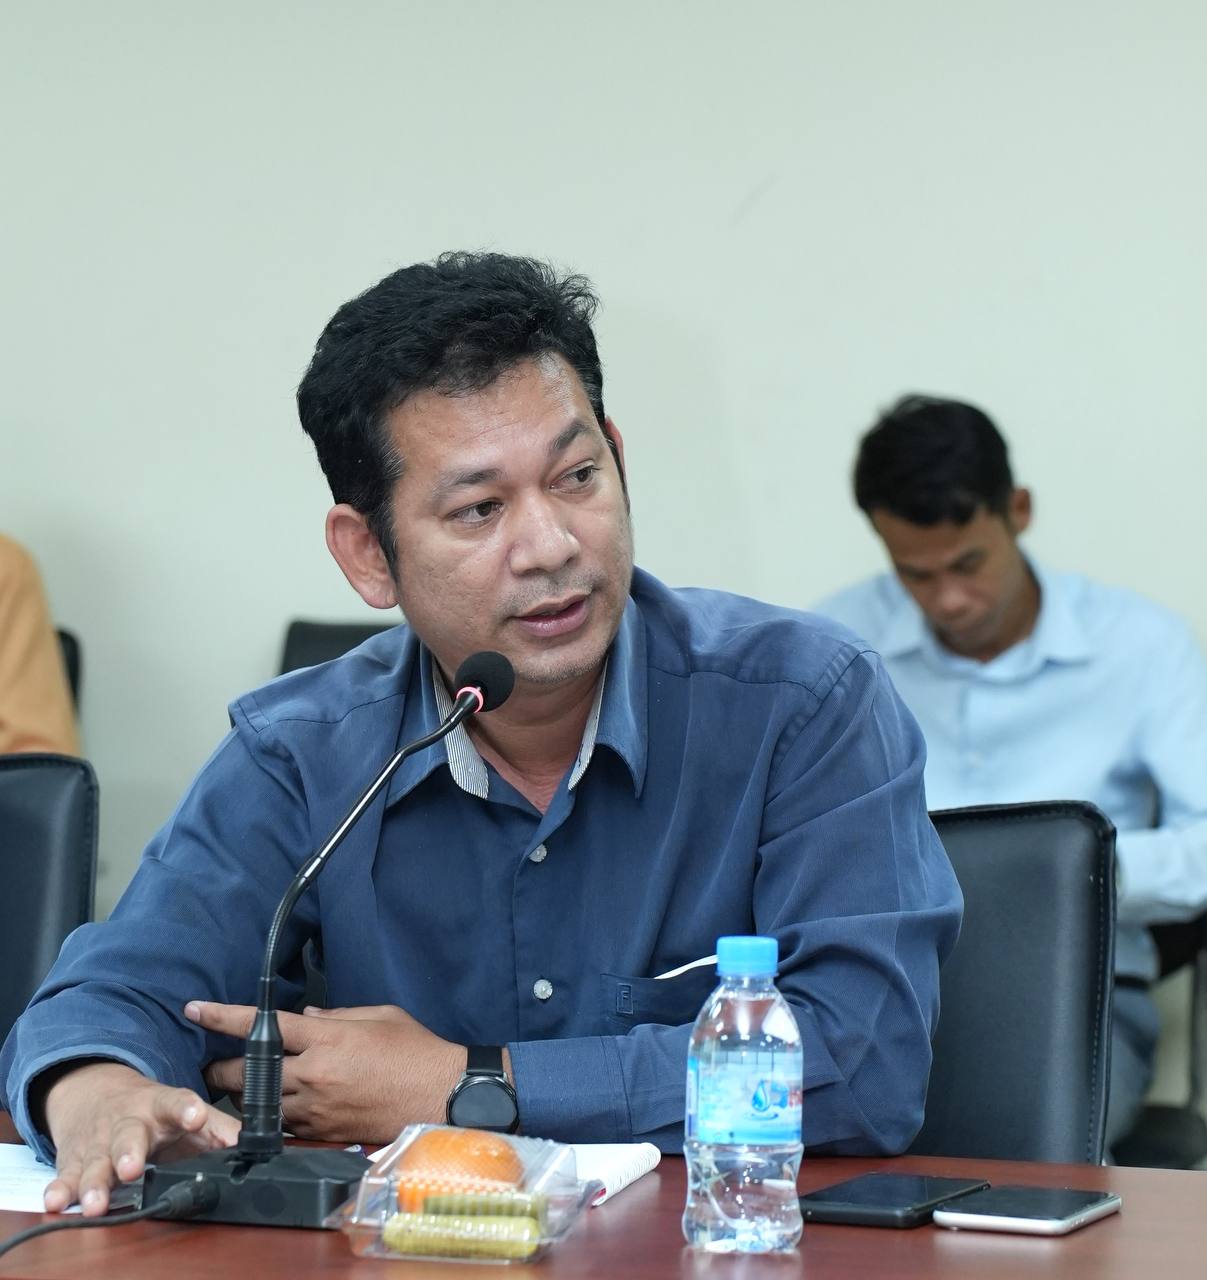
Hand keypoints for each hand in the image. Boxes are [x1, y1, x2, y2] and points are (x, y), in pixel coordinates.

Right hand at [41, 1061, 238, 1215]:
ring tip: (96, 1203)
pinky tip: (55, 1202)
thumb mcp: (185, 1113)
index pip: (177, 1102)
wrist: (95, 1093)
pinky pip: (66, 1176)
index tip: (196, 1116)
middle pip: (129, 1136)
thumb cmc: (152, 1111)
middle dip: (130, 1153)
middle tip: (133, 1169)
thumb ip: (219, 1130)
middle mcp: (128, 1123)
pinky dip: (59, 1190)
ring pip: (96, 1162)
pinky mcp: (74, 1161)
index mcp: (161, 1106)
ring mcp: (99, 1143)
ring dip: (95, 1183)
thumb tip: (254, 1147)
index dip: (188, 1109)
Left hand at [190, 1001, 465, 1143]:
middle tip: (211, 1066)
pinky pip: (286, 1124)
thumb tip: (305, 1016)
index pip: (263, 1026)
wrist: (440, 1096)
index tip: (194, 1010)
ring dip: (246, 1097)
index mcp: (327, 1037)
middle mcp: (314, 1074)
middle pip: (248, 1074)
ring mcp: (317, 1107)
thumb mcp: (379, 1015)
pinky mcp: (324, 1132)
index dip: (223, 1017)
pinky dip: (275, 1115)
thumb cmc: (415, 1050)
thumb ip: (337, 1014)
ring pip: (261, 1105)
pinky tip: (275, 1109)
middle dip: (222, 1070)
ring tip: (238, 1090)